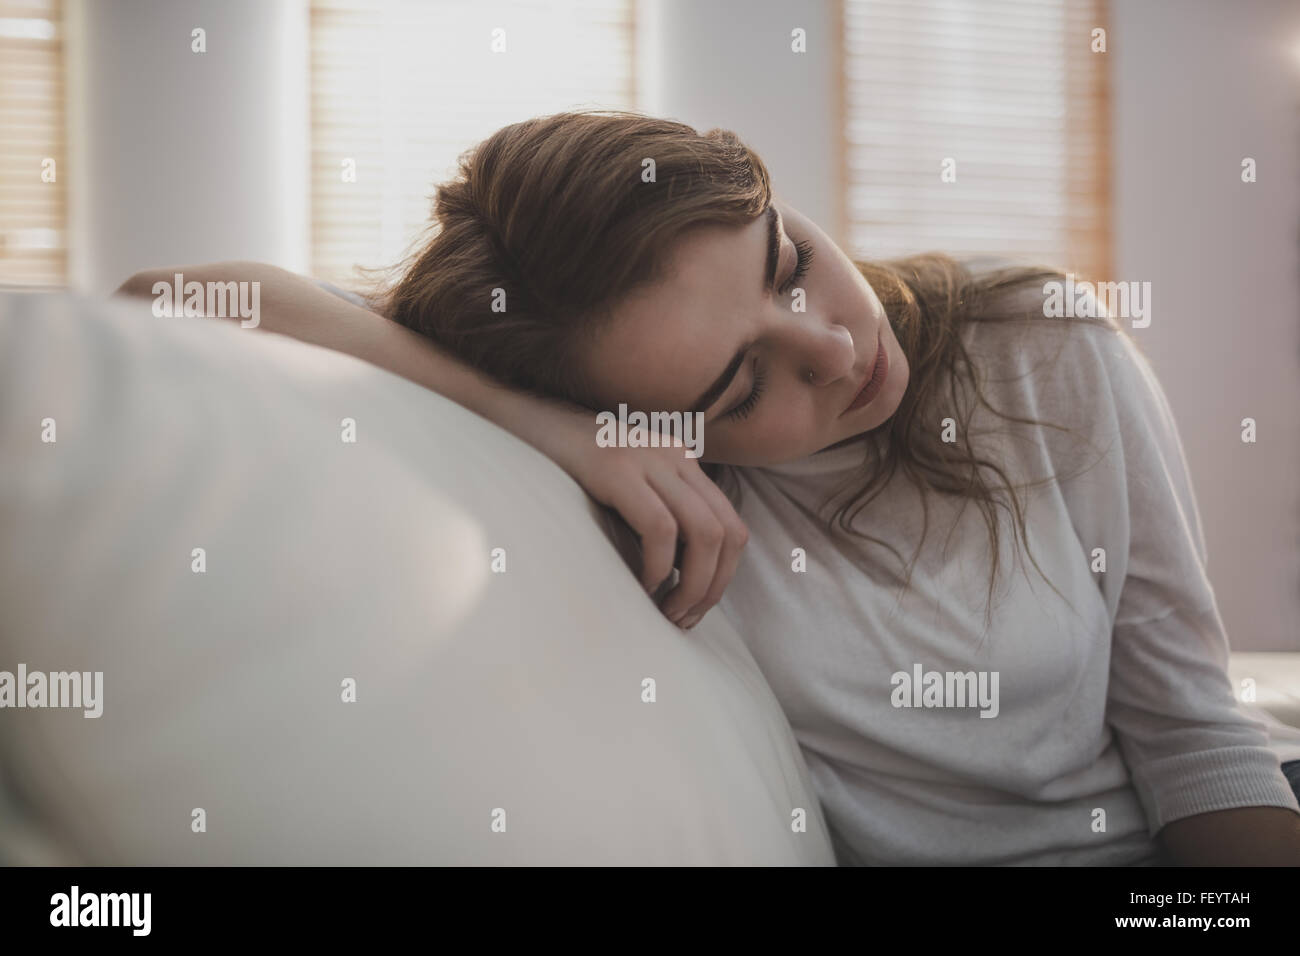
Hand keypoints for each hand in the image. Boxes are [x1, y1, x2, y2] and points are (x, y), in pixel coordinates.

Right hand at [530, 405, 748, 629]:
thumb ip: (658, 515)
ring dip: (692, 585)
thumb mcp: (626, 488)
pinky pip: (660, 528)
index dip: (723, 577)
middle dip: (712, 588)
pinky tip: (640, 586)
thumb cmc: (567, 468)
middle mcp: (675, 456)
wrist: (521, 421)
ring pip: (705, 533)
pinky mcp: (616, 468)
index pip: (732, 527)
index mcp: (683, 461)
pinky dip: (658, 568)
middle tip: (681, 619)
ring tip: (665, 611)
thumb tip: (683, 575)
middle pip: (727, 533)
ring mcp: (648, 459)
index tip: (694, 608)